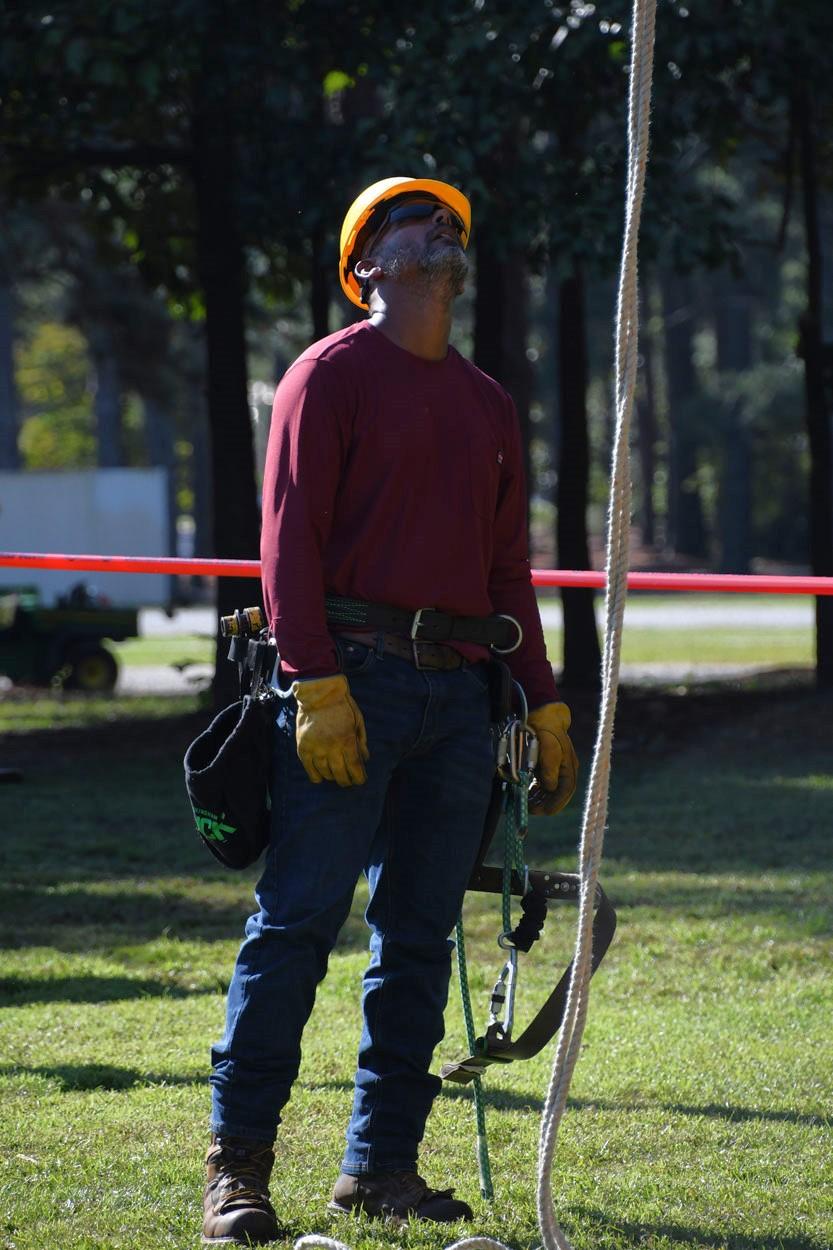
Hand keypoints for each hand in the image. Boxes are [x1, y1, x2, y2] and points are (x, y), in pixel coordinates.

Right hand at [291, 674, 369, 786]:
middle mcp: (330, 747)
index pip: (354, 767)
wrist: (319, 693)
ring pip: (324, 772)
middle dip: (346, 781)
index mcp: (346, 740)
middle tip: (348, 781)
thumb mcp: (358, 721)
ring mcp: (315, 747)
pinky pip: (309, 768)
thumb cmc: (342, 706)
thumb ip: (361, 741)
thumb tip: (365, 759)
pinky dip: (316, 775)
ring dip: (332, 777)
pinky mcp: (303, 747)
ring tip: (335, 776)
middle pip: (340, 774)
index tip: (360, 780)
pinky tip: (321, 776)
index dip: (359, 777)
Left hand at [527, 701, 577, 815]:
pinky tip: (525, 793)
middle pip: (556, 794)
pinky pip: (541, 784)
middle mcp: (563, 771)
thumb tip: (549, 788)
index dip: (555, 804)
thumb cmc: (547, 731)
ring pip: (548, 791)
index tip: (543, 812)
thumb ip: (549, 770)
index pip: (565, 792)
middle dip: (544, 804)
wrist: (543, 716)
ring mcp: (555, 769)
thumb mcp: (549, 749)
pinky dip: (534, 790)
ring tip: (526, 803)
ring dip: (538, 799)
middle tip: (529, 810)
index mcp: (569, 768)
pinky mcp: (545, 766)